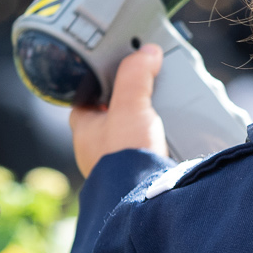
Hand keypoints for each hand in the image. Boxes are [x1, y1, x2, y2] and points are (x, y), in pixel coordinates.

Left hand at [69, 43, 170, 176]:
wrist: (141, 199)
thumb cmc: (123, 155)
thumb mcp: (130, 105)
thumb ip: (136, 75)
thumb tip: (147, 52)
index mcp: (84, 128)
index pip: (85, 98)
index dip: (99, 84)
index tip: (116, 73)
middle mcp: (95, 148)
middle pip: (108, 116)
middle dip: (125, 106)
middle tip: (145, 92)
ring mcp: (113, 165)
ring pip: (125, 136)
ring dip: (141, 127)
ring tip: (163, 115)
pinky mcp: (133, 177)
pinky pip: (141, 155)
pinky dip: (154, 146)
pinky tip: (169, 141)